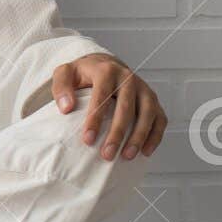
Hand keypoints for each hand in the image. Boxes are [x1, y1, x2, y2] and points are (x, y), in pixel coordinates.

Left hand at [49, 53, 164, 160]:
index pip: (102, 95)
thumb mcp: (65, 74)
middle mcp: (128, 78)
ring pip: (148, 112)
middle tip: (107, 154)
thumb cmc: (84, 74)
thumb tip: (66, 108)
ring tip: (127, 156)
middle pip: (126, 107)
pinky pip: (160, 118)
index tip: (87, 140)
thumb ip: (61, 88)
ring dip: (139, 136)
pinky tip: (145, 151)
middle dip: (117, 133)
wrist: (105, 65)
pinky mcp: (153, 100)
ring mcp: (144, 89)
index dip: (95, 118)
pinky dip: (155, 135)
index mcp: (106, 70)